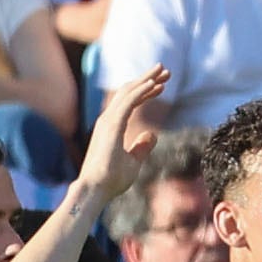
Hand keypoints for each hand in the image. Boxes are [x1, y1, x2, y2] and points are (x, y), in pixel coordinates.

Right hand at [68, 66, 172, 204]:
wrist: (95, 190)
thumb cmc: (111, 181)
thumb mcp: (133, 162)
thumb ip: (141, 147)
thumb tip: (152, 134)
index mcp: (112, 127)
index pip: (130, 102)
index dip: (146, 92)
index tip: (162, 86)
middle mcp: (108, 120)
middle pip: (129, 92)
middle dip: (148, 79)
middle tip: (165, 70)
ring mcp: (108, 121)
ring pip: (129, 93)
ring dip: (147, 80)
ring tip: (164, 71)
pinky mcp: (112, 126)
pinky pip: (128, 103)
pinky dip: (141, 91)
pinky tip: (154, 84)